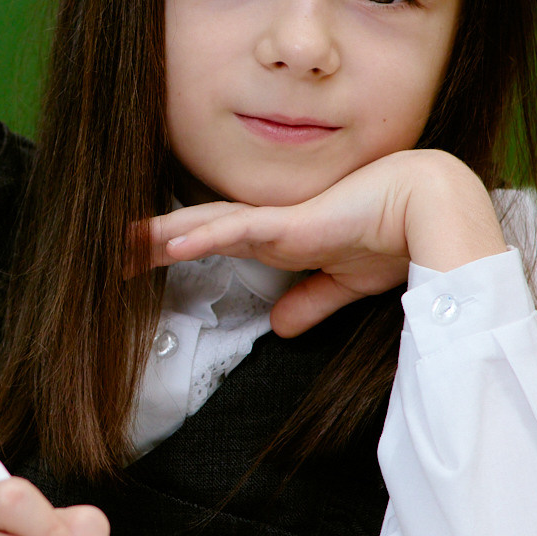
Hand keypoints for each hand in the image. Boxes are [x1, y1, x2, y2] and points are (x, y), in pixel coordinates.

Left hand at [146, 150, 506, 336]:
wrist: (430, 207)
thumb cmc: (393, 235)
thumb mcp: (342, 282)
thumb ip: (310, 301)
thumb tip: (282, 328)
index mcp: (277, 236)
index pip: (213, 240)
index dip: (173, 248)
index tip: (137, 261)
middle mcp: (268, 224)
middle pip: (194, 229)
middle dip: (150, 241)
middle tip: (106, 254)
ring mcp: (275, 221)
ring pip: (203, 225)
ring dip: (161, 237)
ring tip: (119, 248)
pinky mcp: (289, 224)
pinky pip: (236, 230)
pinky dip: (201, 237)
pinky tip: (169, 245)